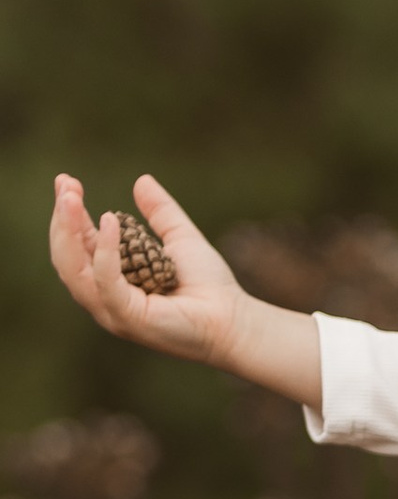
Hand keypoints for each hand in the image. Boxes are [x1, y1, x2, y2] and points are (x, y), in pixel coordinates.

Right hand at [52, 173, 247, 370]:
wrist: (234, 320)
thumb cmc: (209, 286)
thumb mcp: (180, 239)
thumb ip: (160, 212)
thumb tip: (142, 179)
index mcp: (112, 280)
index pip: (78, 245)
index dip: (68, 214)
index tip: (66, 180)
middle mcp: (105, 297)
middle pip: (67, 257)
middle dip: (63, 218)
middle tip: (67, 184)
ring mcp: (113, 311)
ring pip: (74, 270)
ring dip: (69, 230)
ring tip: (72, 197)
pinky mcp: (128, 318)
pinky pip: (107, 282)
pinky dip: (105, 251)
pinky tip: (110, 221)